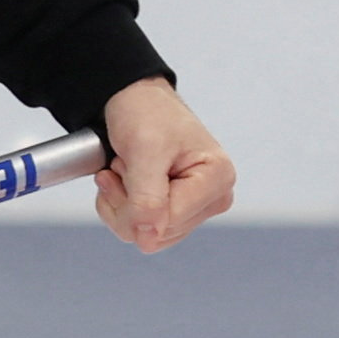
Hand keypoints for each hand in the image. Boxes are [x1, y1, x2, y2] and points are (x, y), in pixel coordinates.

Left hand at [93, 78, 234, 252]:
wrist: (133, 97)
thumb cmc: (146, 112)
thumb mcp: (144, 150)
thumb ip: (147, 198)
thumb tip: (147, 240)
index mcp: (217, 180)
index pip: (169, 221)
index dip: (134, 203)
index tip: (121, 164)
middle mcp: (213, 198)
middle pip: (159, 233)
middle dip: (127, 202)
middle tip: (122, 165)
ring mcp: (196, 208)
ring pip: (147, 236)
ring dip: (122, 204)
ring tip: (124, 169)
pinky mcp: (178, 211)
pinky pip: (144, 231)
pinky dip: (122, 208)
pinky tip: (124, 181)